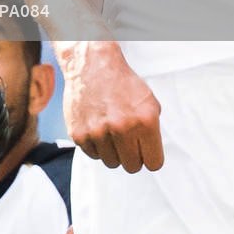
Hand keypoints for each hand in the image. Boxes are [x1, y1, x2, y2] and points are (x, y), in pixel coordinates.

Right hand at [58, 42, 162, 171]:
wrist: (93, 67)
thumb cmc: (123, 84)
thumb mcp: (150, 103)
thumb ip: (153, 132)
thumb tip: (150, 156)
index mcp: (145, 121)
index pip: (154, 163)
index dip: (150, 157)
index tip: (145, 150)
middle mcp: (122, 128)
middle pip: (132, 167)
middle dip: (132, 156)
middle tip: (128, 141)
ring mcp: (98, 132)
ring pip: (111, 163)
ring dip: (113, 152)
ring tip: (111, 132)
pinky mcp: (79, 134)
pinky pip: (93, 155)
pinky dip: (97, 146)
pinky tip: (98, 129)